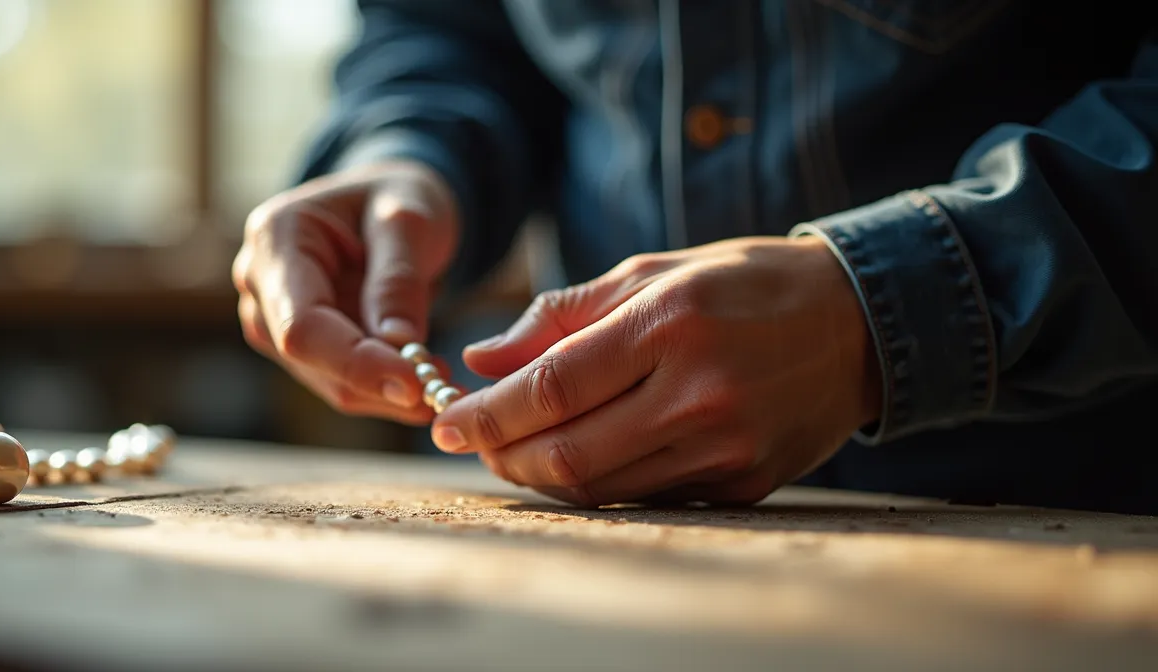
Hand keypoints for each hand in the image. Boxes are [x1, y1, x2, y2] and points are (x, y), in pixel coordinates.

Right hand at [233, 160, 458, 423]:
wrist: (388, 204)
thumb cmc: (397, 198)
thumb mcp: (410, 219)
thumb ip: (399, 279)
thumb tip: (398, 344)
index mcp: (275, 238)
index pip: (301, 325)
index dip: (354, 362)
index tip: (414, 383)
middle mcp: (260, 283)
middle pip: (311, 360)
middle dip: (378, 381)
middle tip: (444, 389)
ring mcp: (274, 319)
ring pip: (329, 381)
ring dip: (388, 391)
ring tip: (442, 375)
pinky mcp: (300, 346)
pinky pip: (344, 382)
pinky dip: (386, 387)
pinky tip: (423, 372)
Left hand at [430, 236, 881, 505]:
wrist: (858, 324)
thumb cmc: (744, 284)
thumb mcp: (653, 273)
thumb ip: (561, 314)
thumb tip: (481, 357)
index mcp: (670, 325)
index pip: (552, 387)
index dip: (489, 413)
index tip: (444, 422)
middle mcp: (699, 392)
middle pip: (568, 452)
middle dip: (504, 454)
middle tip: (472, 442)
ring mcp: (726, 446)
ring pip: (602, 486)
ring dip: (544, 474)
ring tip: (517, 449)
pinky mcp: (745, 481)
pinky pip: (647, 495)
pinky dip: (601, 482)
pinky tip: (583, 456)